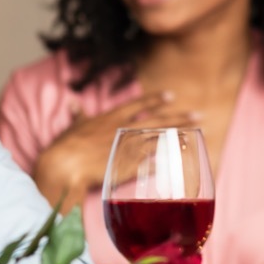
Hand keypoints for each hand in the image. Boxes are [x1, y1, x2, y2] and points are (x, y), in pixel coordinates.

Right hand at [34, 90, 198, 210]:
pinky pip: (150, 164)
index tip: (172, 95)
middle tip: (198, 116)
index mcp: (110, 118)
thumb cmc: (67, 145)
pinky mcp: (128, 167)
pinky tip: (178, 162)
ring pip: (158, 141)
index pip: (137, 105)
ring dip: (177, 139)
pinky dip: (164, 163)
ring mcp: (127, 149)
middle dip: (178, 118)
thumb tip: (73, 103)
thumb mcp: (73, 126)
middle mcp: (123, 130)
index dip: (155, 100)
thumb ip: (78, 115)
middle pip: (156, 121)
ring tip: (194, 136)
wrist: (65, 164)